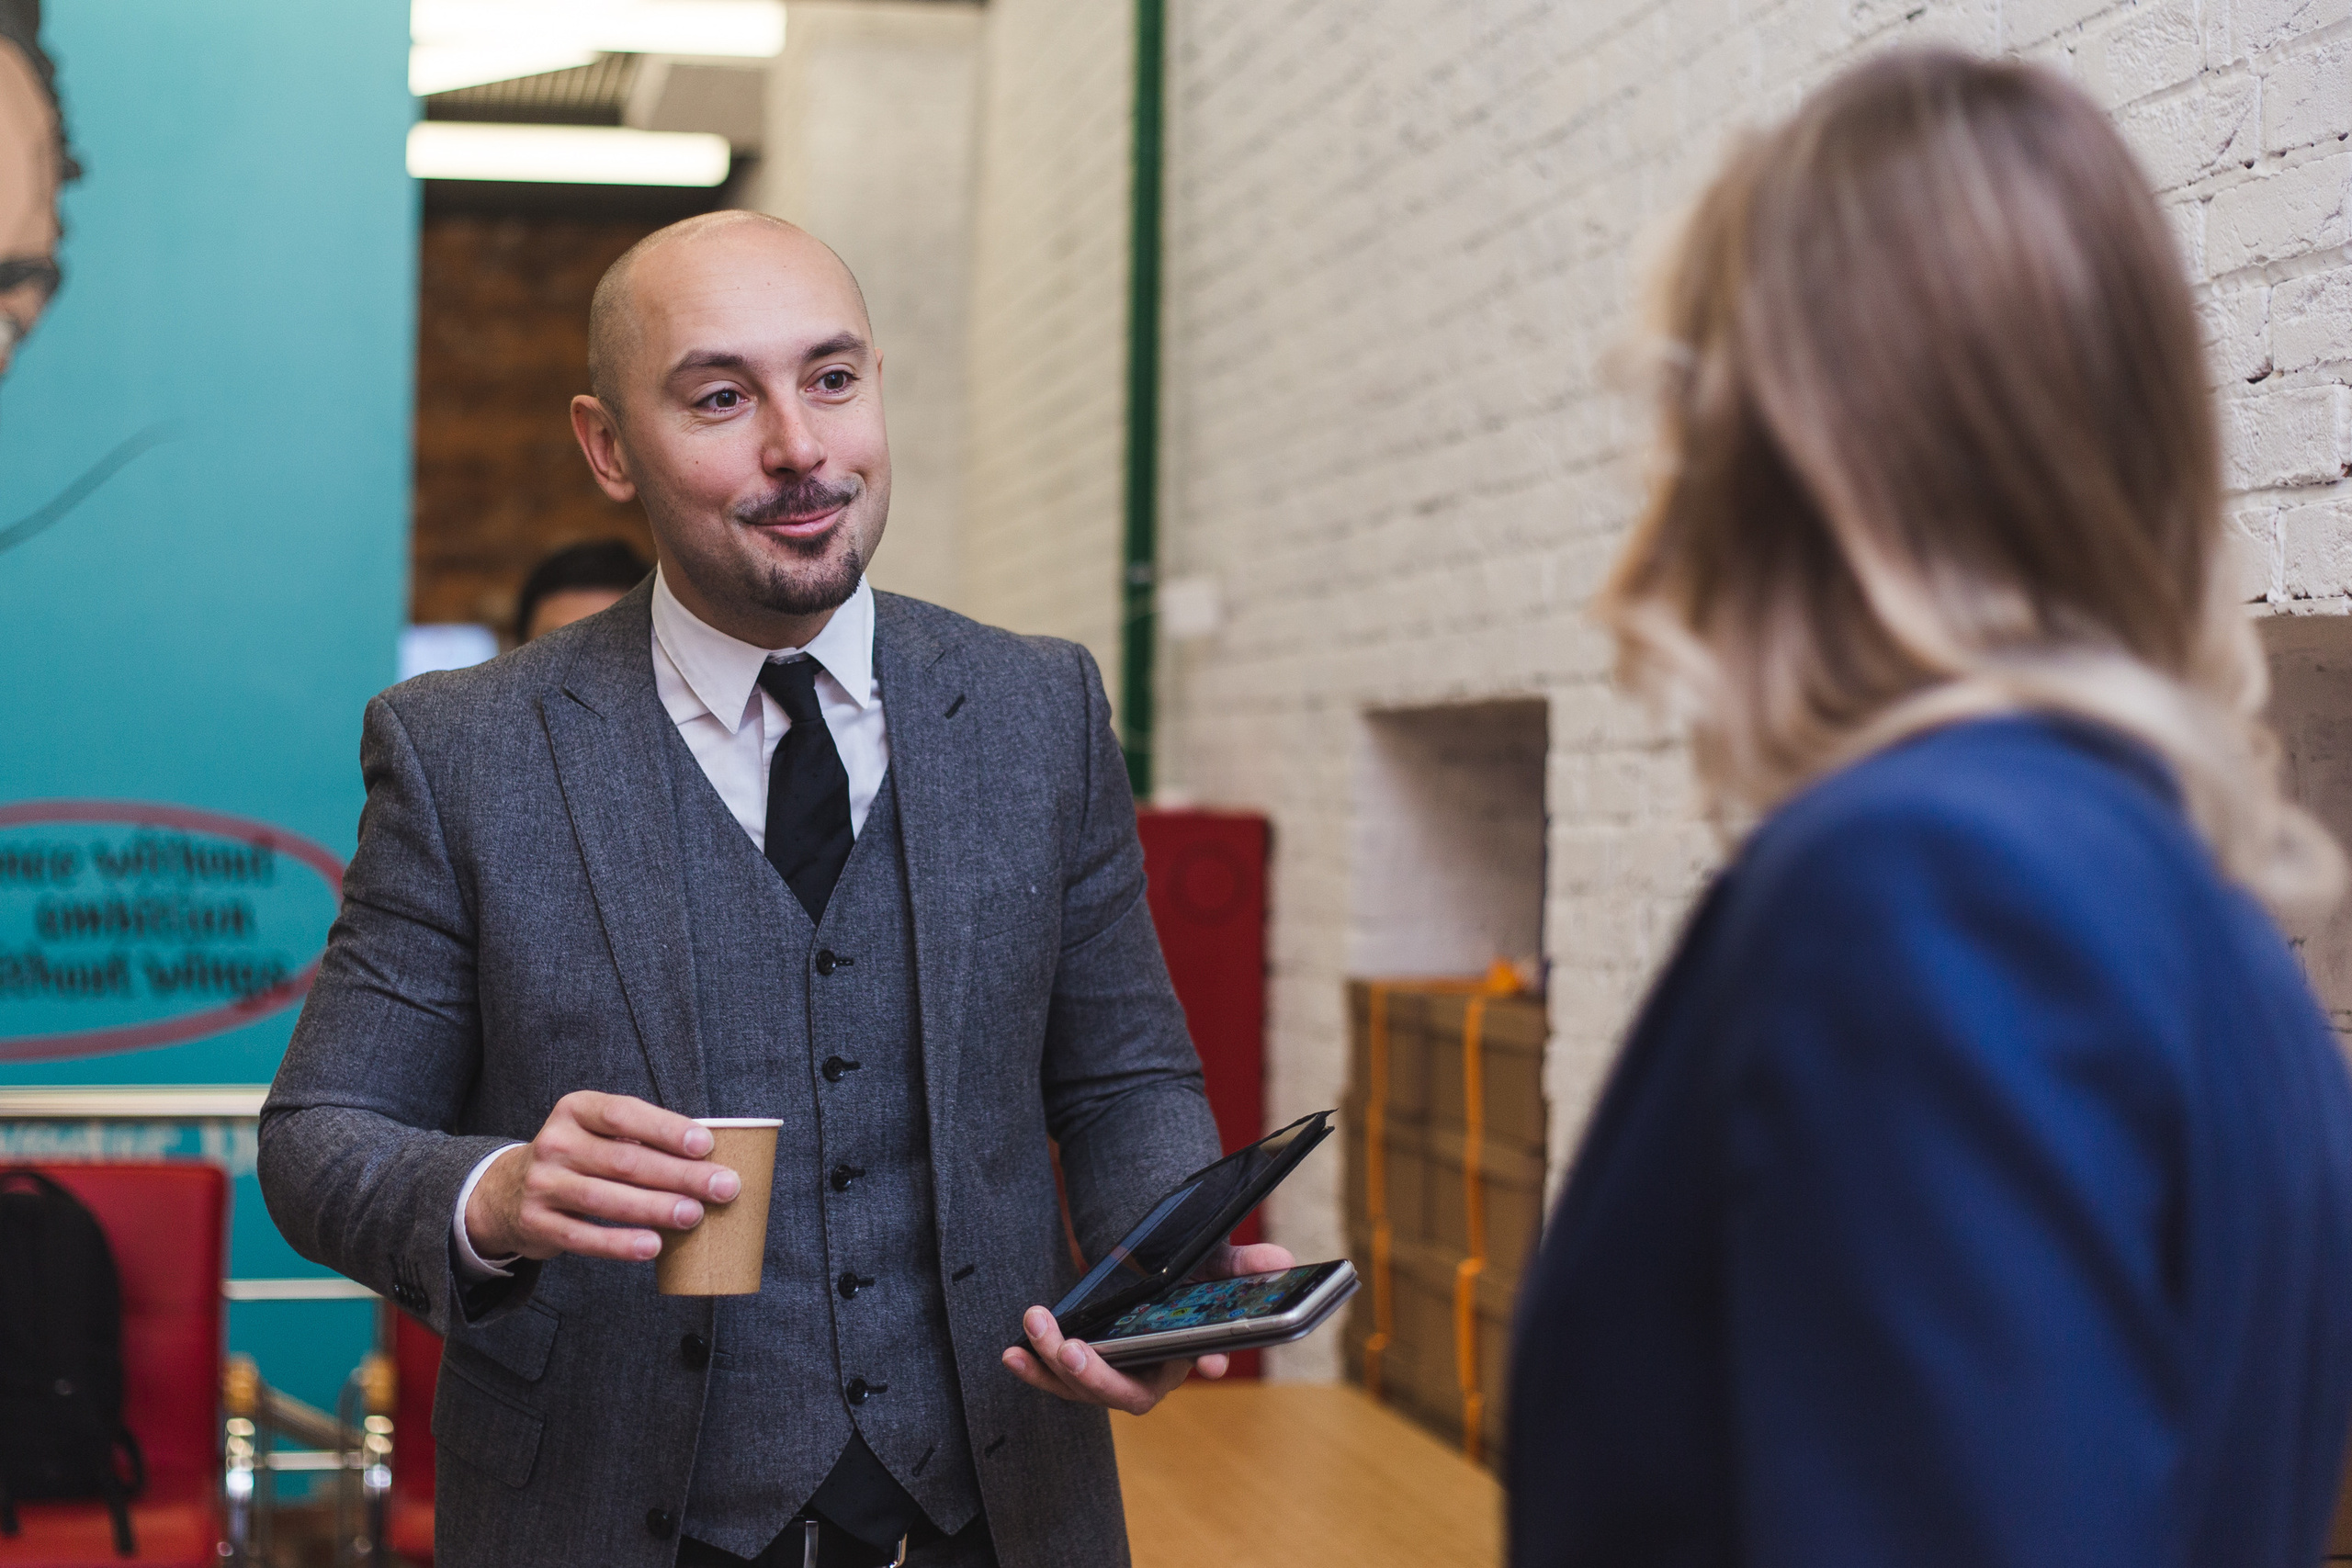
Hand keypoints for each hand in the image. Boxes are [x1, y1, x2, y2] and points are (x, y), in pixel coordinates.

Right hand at [465, 1091, 740, 1262]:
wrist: (508, 1192)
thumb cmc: (580, 1158)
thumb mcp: (598, 1133)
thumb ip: (641, 1139)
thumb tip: (709, 1159)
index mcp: (576, 1110)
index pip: (623, 1114)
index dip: (666, 1129)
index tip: (706, 1145)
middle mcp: (555, 1142)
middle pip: (624, 1160)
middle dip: (679, 1174)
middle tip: (723, 1187)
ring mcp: (542, 1183)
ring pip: (605, 1198)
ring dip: (655, 1208)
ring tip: (694, 1215)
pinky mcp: (536, 1222)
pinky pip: (583, 1236)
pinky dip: (619, 1243)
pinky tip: (652, 1246)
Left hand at [1000, 1241, 1295, 1414]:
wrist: (1149, 1268)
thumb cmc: (1186, 1273)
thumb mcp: (1213, 1263)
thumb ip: (1242, 1266)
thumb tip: (1280, 1260)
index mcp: (1180, 1359)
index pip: (1185, 1371)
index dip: (1191, 1368)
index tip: (1199, 1362)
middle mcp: (1144, 1375)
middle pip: (1120, 1392)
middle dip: (1093, 1375)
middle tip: (1074, 1350)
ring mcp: (1108, 1373)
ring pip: (1079, 1387)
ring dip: (1052, 1363)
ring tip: (1032, 1328)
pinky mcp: (1077, 1365)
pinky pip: (1053, 1376)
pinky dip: (1033, 1366)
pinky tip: (1012, 1352)